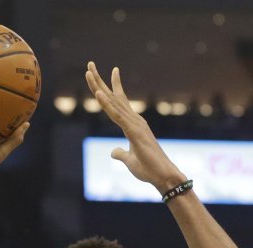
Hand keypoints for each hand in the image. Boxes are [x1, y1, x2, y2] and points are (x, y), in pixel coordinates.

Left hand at [84, 61, 185, 191]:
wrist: (163, 177)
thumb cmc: (149, 169)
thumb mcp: (129, 160)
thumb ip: (120, 154)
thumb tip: (113, 151)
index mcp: (133, 125)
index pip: (119, 102)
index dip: (112, 86)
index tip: (111, 71)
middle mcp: (135, 120)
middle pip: (114, 96)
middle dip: (100, 80)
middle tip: (90, 64)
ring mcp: (134, 125)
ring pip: (113, 102)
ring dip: (99, 86)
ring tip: (89, 72)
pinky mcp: (134, 133)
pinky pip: (117, 116)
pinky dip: (107, 104)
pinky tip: (98, 93)